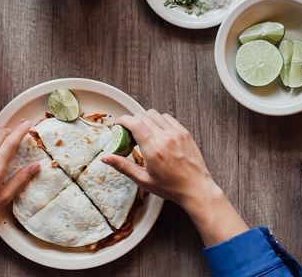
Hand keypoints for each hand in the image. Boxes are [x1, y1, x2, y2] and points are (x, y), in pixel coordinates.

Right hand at [101, 111, 216, 209]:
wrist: (195, 187)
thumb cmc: (170, 187)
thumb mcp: (143, 180)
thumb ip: (123, 166)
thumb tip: (105, 158)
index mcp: (154, 149)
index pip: (136, 123)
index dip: (124, 120)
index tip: (118, 124)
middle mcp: (166, 137)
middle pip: (144, 116)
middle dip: (133, 121)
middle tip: (130, 133)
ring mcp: (177, 133)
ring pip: (156, 114)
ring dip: (147, 119)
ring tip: (144, 134)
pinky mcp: (185, 132)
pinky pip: (169, 118)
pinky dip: (160, 121)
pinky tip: (158, 133)